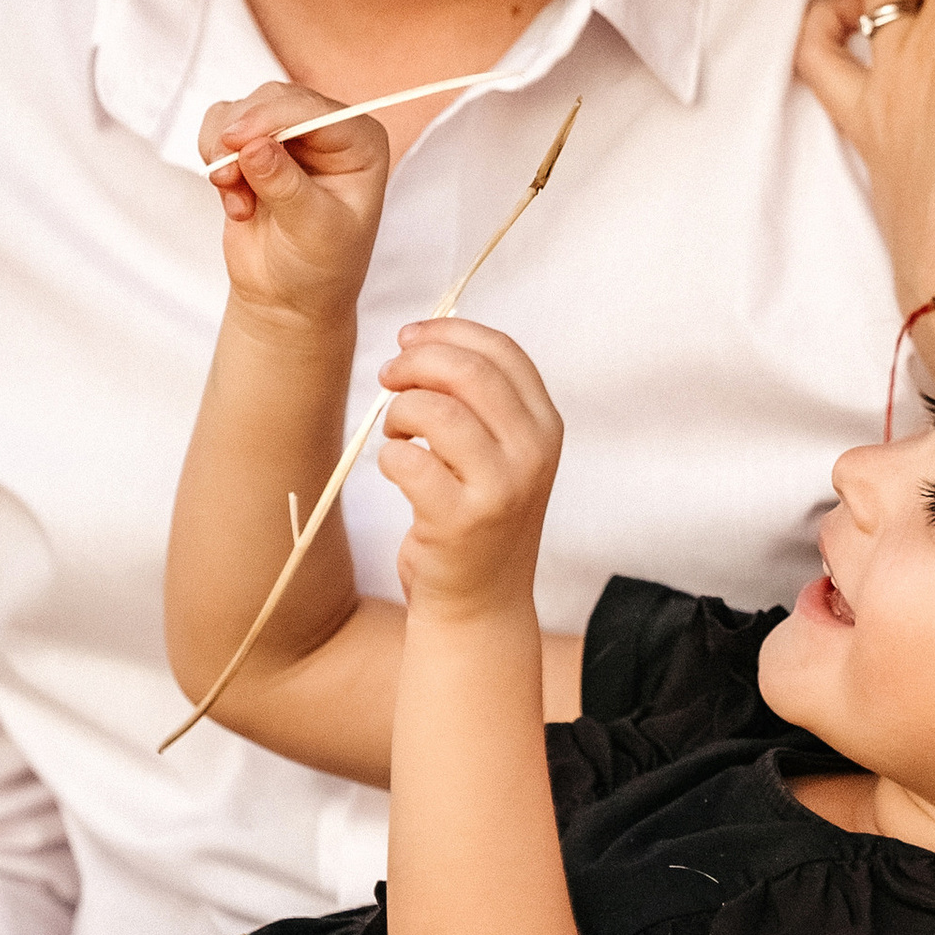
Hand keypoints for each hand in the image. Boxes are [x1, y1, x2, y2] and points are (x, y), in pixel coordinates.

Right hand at [197, 84, 388, 331]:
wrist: (290, 296)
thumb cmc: (320, 268)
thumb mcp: (313, 230)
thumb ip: (285, 186)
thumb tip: (254, 146)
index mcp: (360, 142)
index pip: (313, 109)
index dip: (271, 118)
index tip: (237, 141)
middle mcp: (327, 130)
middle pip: (272, 100)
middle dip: (242, 136)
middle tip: (229, 179)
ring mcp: (288, 135)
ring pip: (240, 110)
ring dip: (224, 152)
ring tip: (239, 201)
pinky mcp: (252, 146)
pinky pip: (218, 128)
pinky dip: (215, 161)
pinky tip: (235, 201)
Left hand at [375, 318, 562, 618]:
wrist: (480, 602)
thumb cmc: (478, 515)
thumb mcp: (501, 452)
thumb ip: (481, 399)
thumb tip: (423, 340)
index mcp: (545, 427)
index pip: (502, 351)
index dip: (448, 332)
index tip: (410, 338)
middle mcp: (532, 454)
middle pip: (468, 372)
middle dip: (415, 363)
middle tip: (388, 378)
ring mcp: (500, 490)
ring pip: (434, 411)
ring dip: (398, 411)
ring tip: (397, 431)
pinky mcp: (459, 521)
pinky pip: (406, 460)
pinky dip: (388, 457)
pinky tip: (397, 470)